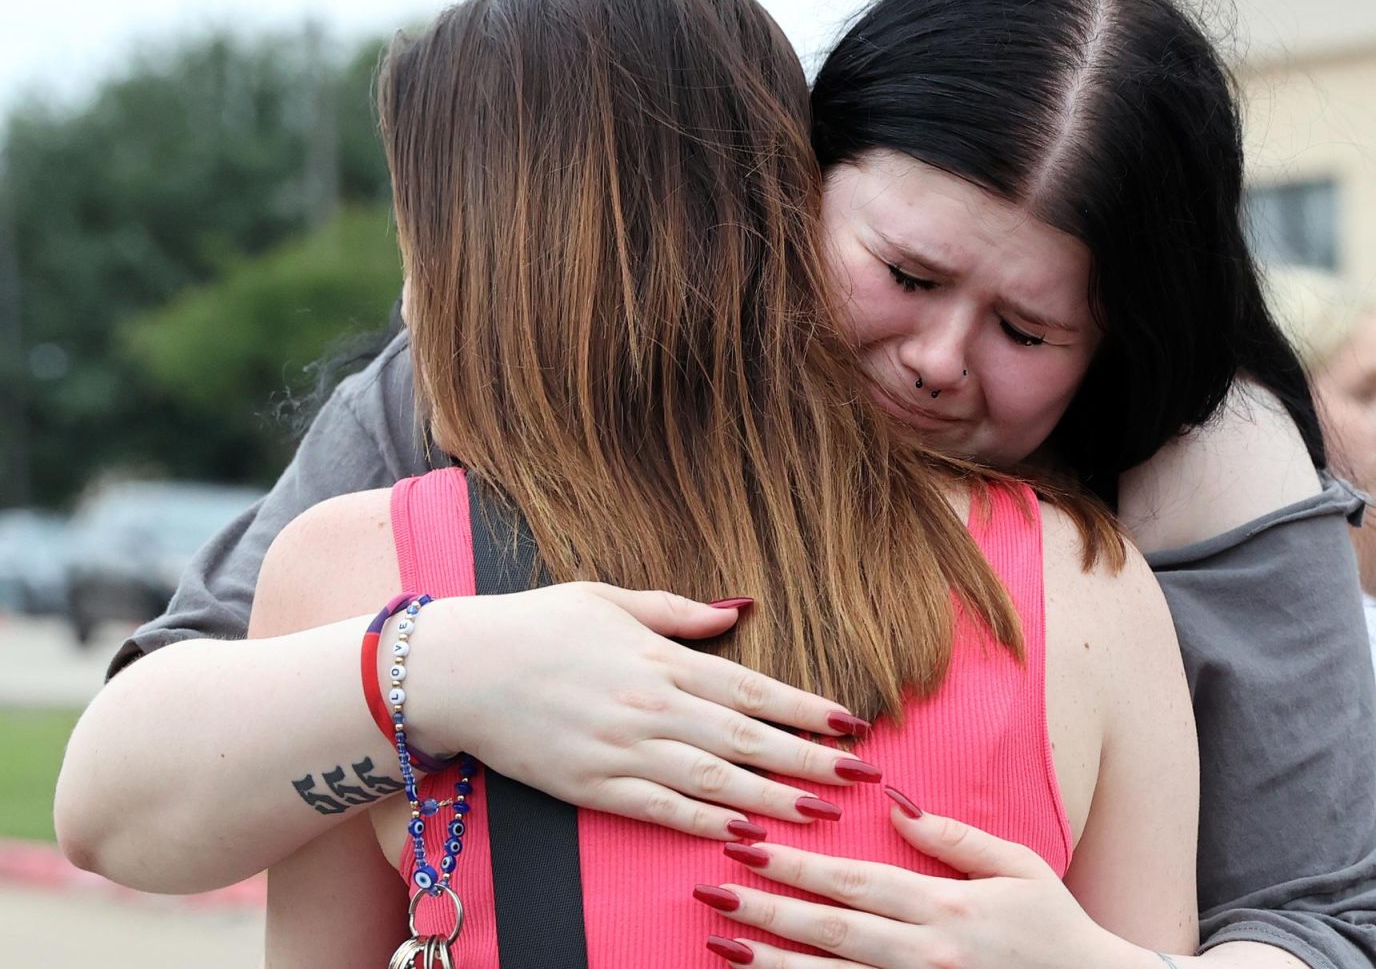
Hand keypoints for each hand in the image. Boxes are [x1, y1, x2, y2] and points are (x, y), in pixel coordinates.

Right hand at [408, 582, 875, 839]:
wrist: (459, 668)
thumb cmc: (534, 625)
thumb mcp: (609, 598)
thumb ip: (677, 611)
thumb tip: (736, 610)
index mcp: (660, 658)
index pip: (751, 688)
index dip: (805, 708)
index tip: (849, 722)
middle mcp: (651, 706)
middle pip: (747, 739)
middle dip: (810, 758)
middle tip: (861, 774)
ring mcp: (622, 749)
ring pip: (714, 780)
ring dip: (774, 797)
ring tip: (821, 810)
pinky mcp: (591, 785)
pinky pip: (659, 809)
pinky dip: (704, 822)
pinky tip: (744, 833)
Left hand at [696, 793, 1139, 967]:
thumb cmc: (1055, 929)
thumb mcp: (1019, 867)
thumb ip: (955, 837)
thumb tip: (896, 801)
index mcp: (946, 910)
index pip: (856, 882)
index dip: (799, 866)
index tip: (750, 847)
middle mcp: (926, 956)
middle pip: (831, 932)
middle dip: (767, 911)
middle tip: (712, 894)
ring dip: (772, 964)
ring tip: (722, 944)